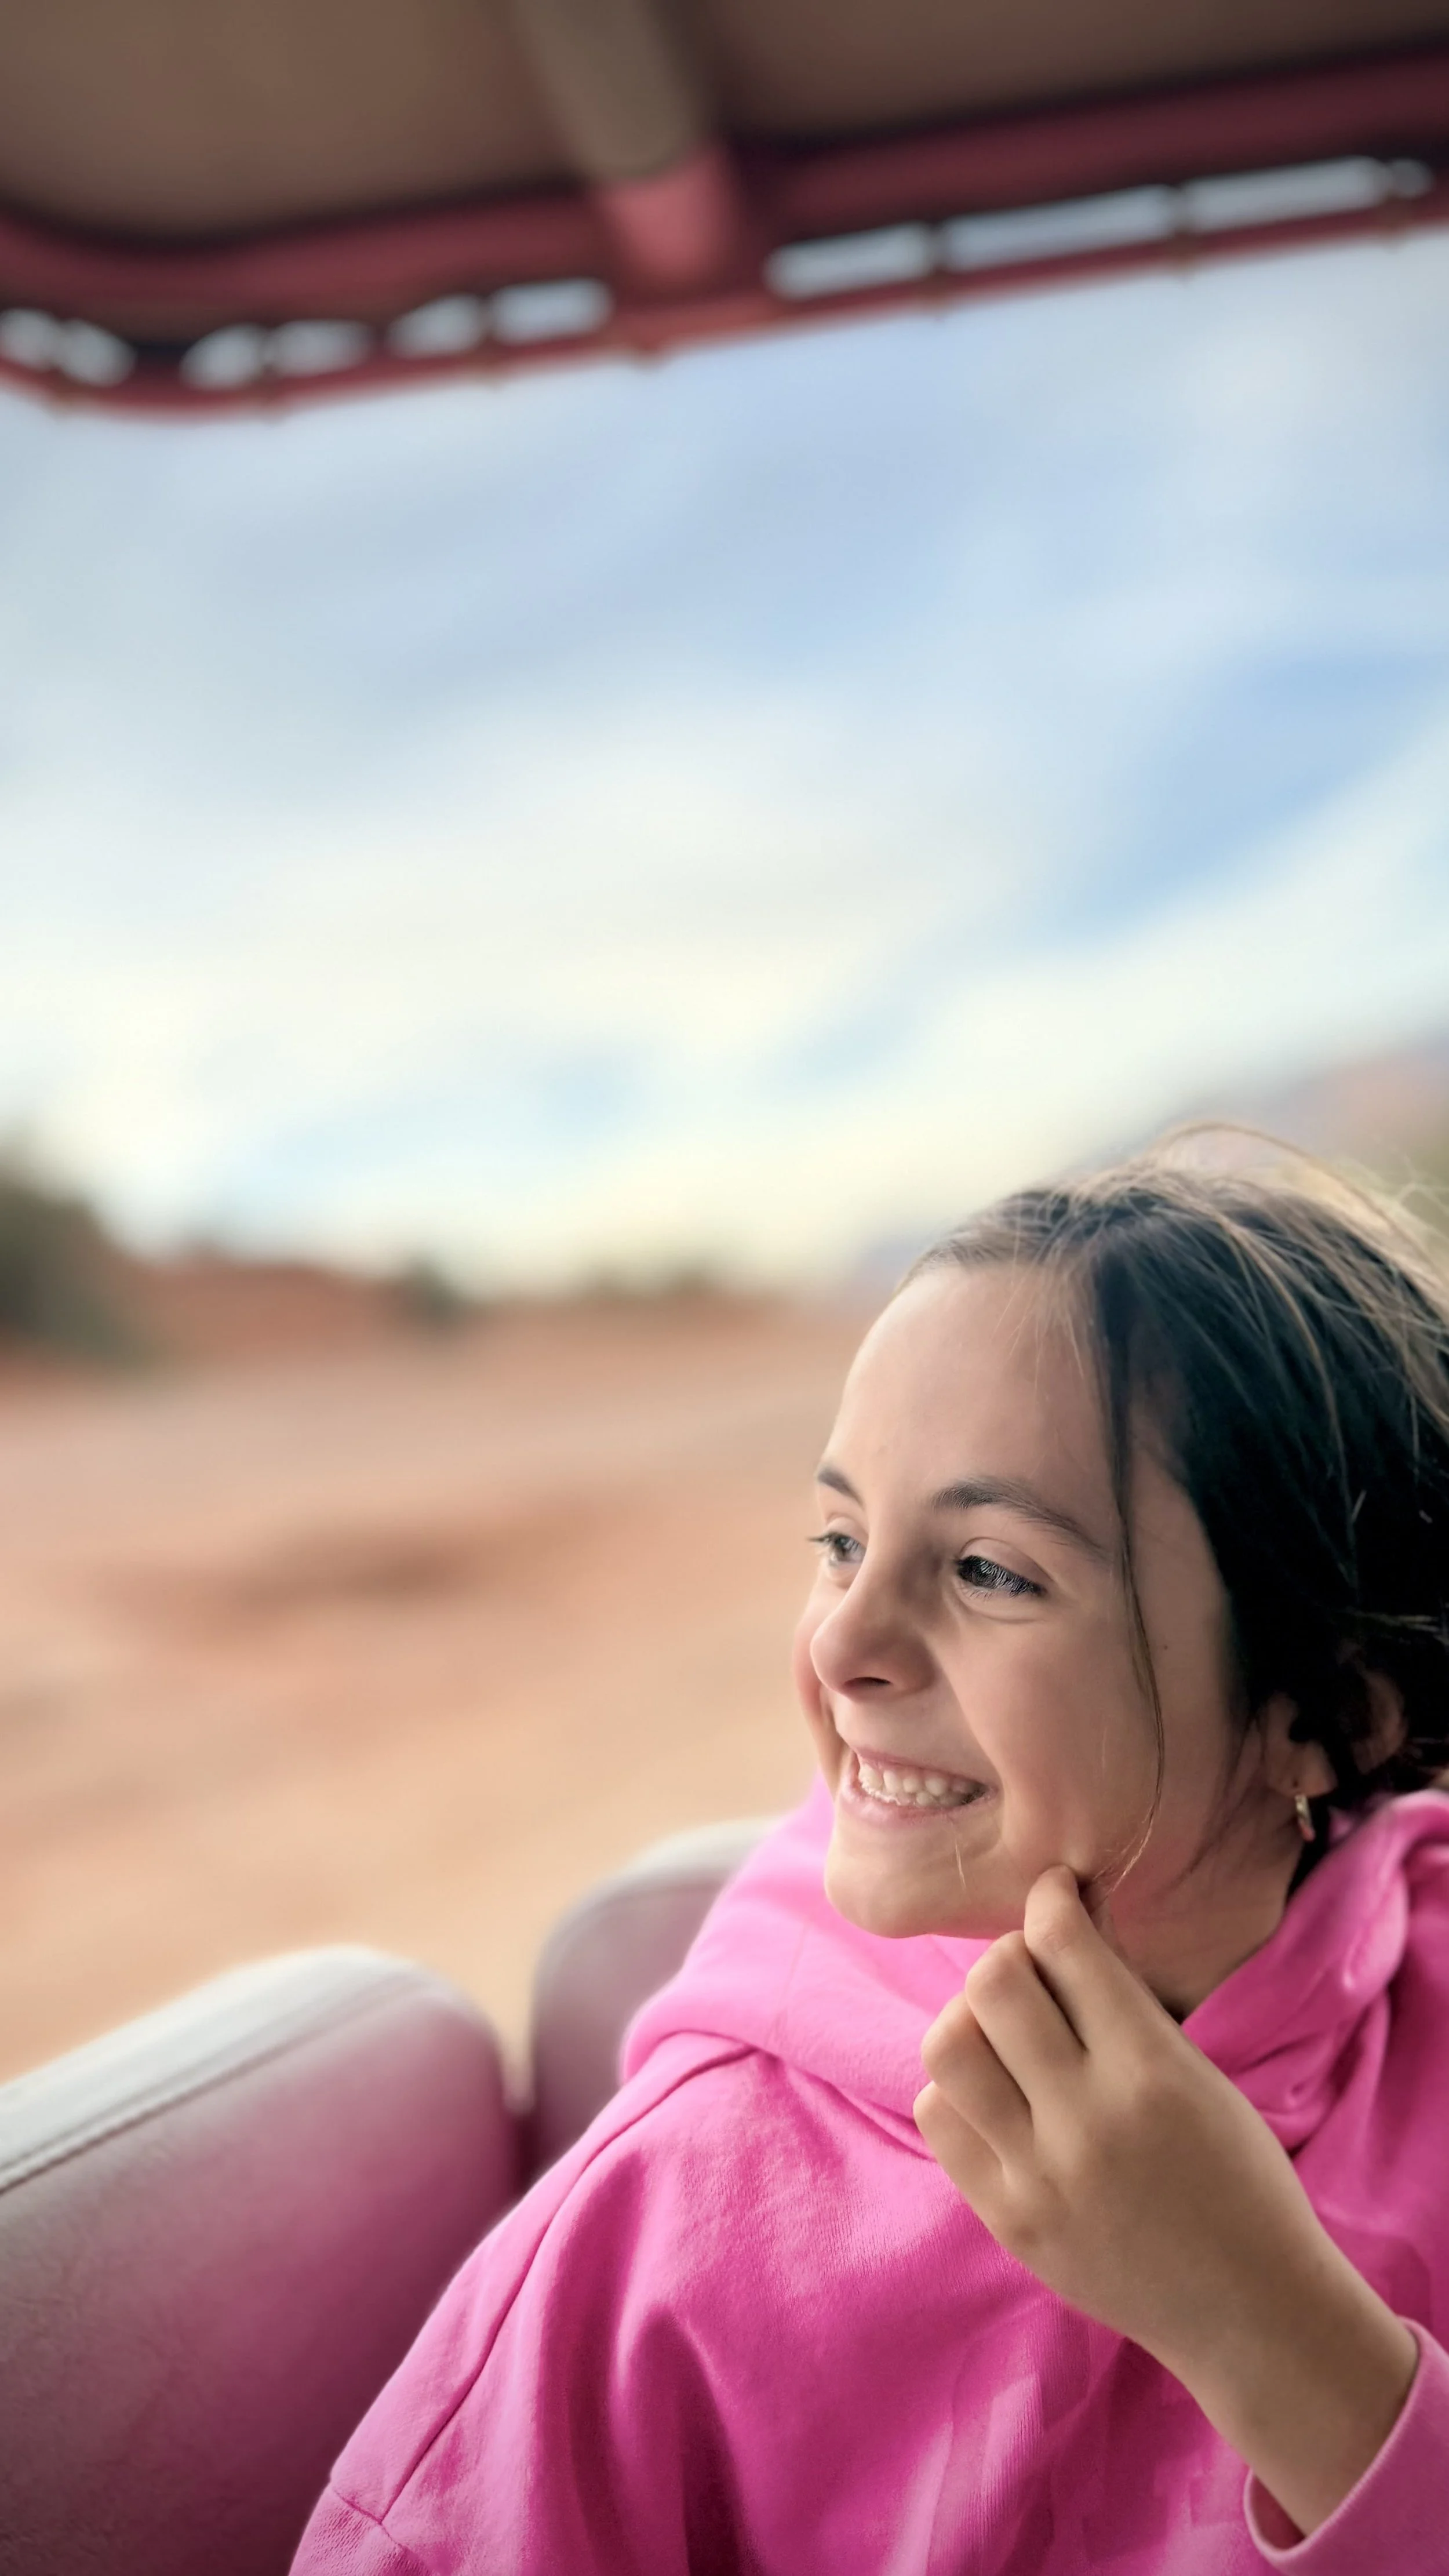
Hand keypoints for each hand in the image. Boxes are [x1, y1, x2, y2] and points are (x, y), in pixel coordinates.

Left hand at [914, 1866, 1416, 2537]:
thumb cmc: (1239, 2179)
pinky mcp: (1006, 2221)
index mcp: (1149, 2070)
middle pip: (993, 1982)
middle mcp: (1085, 2118)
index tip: (1055, 1896)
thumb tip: (1059, 1920)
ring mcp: (1038, 2175)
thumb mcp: (1199, 2075)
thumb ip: (1124, 2004)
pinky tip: (999, 2099)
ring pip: (948, 2046)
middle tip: (1034, 1976)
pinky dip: (961, 2092)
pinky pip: (940, 2118)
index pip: (1064, 1943)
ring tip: (1007, 2040)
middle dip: (1011, 1958)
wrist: (1250, 2310)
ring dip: (972, 2023)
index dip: (1052, 1900)